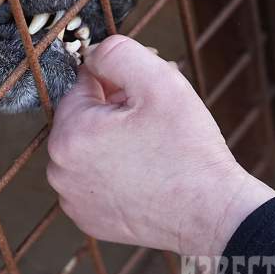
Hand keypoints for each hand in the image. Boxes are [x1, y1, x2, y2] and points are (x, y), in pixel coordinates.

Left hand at [46, 35, 274, 256]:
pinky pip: (95, 180)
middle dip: (114, 110)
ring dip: (114, 139)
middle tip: (153, 118)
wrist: (213, 214)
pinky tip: (145, 172)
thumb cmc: (188, 150)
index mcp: (68, 135)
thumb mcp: (158, 81)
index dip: (117, 82)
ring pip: (89, 149)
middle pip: (84, 118)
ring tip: (152, 144)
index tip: (145, 93)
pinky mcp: (89, 219)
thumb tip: (93, 54)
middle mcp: (60, 170)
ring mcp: (73, 199)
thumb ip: (117, 54)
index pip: (82, 86)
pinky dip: (114, 172)